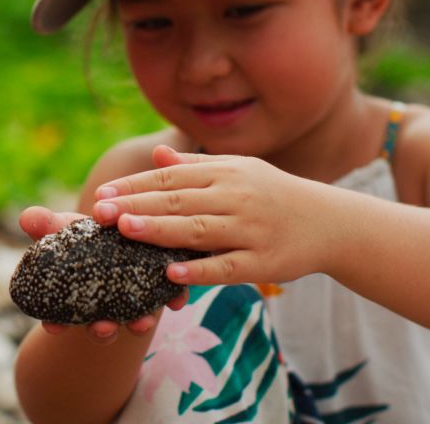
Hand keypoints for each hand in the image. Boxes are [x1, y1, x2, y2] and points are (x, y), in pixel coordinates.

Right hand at [19, 206, 186, 343]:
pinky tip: (176, 300)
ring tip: (141, 323)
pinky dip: (171, 300)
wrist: (123, 222)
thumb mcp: (63, 225)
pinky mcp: (159, 287)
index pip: (60, 317)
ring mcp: (132, 300)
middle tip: (102, 327)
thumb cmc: (83, 231)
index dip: (55, 324)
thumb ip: (46, 224)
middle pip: (100, 327)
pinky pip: (166, 299)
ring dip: (136, 324)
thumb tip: (26, 218)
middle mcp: (104, 306)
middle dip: (101, 331)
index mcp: (76, 297)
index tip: (53, 326)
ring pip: (134, 320)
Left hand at [91, 145, 336, 285]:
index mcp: (225, 174)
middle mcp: (235, 198)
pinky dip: (198, 271)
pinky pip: (226, 268)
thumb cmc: (274, 195)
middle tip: (99, 212)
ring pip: (198, 231)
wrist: (331, 222)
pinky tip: (170, 273)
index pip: (170, 178)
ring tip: (125, 231)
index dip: (133, 186)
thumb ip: (195, 167)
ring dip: (159, 231)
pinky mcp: (262, 262)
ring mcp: (249, 230)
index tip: (102, 194)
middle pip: (177, 202)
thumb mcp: (238, 171)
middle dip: (135, 206)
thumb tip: (155, 156)